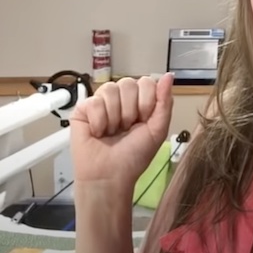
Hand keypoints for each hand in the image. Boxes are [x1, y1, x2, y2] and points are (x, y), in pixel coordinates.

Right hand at [69, 74, 173, 189]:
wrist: (109, 176)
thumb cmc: (134, 156)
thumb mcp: (157, 130)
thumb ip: (164, 102)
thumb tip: (169, 76)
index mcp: (140, 101)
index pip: (146, 81)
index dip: (146, 101)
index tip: (143, 121)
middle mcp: (121, 98)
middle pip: (128, 83)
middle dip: (130, 110)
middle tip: (126, 128)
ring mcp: (101, 102)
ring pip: (110, 89)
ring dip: (115, 117)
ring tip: (112, 132)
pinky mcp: (83, 109)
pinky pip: (93, 101)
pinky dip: (99, 121)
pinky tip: (99, 132)